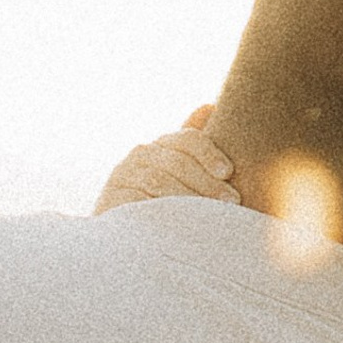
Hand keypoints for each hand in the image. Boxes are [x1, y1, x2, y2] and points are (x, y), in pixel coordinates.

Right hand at [95, 108, 238, 211]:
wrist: (123, 236)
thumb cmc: (161, 201)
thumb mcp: (179, 173)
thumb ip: (194, 146)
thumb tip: (209, 106)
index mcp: (161, 145)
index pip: (187, 139)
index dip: (209, 152)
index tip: (228, 172)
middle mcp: (140, 155)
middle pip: (177, 162)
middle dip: (207, 182)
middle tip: (231, 200)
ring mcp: (123, 176)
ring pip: (160, 182)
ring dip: (189, 197)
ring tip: (213, 214)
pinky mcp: (111, 199)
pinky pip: (139, 203)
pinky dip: (162, 211)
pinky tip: (182, 222)